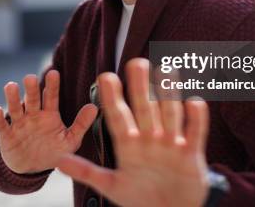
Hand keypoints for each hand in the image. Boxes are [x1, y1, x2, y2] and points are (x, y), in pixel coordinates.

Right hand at [0, 70, 97, 173]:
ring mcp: (19, 124)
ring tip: (11, 86)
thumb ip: (81, 124)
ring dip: (12, 98)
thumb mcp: (70, 140)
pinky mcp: (7, 136)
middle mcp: (33, 115)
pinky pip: (2, 126)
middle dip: (31, 89)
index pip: (51, 96)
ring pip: (15, 108)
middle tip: (30, 78)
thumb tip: (95, 107)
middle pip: (32, 99)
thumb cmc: (54, 151)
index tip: (53, 73)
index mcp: (49, 114)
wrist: (33, 169)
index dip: (52, 85)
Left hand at [57, 58, 209, 206]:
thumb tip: (58, 162)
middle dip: (140, 87)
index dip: (113, 98)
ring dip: (168, 95)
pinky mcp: (191, 154)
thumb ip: (87, 172)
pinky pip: (195, 133)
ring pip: (169, 115)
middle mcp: (149, 139)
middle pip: (144, 109)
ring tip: (166, 71)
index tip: (105, 77)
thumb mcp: (111, 187)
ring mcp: (171, 145)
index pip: (118, 117)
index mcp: (129, 145)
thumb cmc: (140, 198)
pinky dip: (196, 119)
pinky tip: (194, 102)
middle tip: (136, 62)